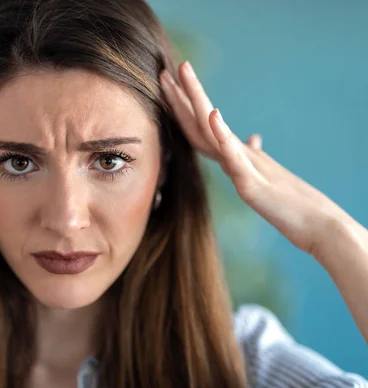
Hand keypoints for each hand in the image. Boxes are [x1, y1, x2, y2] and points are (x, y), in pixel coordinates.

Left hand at [160, 61, 344, 255]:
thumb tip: (252, 140)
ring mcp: (244, 166)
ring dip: (197, 100)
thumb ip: (251, 159)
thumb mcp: (262, 178)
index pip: (201, 128)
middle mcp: (237, 154)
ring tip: (184, 73)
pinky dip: (222, 134)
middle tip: (165, 69)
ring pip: (213, 129)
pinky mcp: (251, 183)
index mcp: (234, 155)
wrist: (316, 224)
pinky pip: (233, 156)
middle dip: (182, 95)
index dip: (183, 107)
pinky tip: (213, 114)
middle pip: (202, 121)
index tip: (167, 82)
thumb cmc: (288, 203)